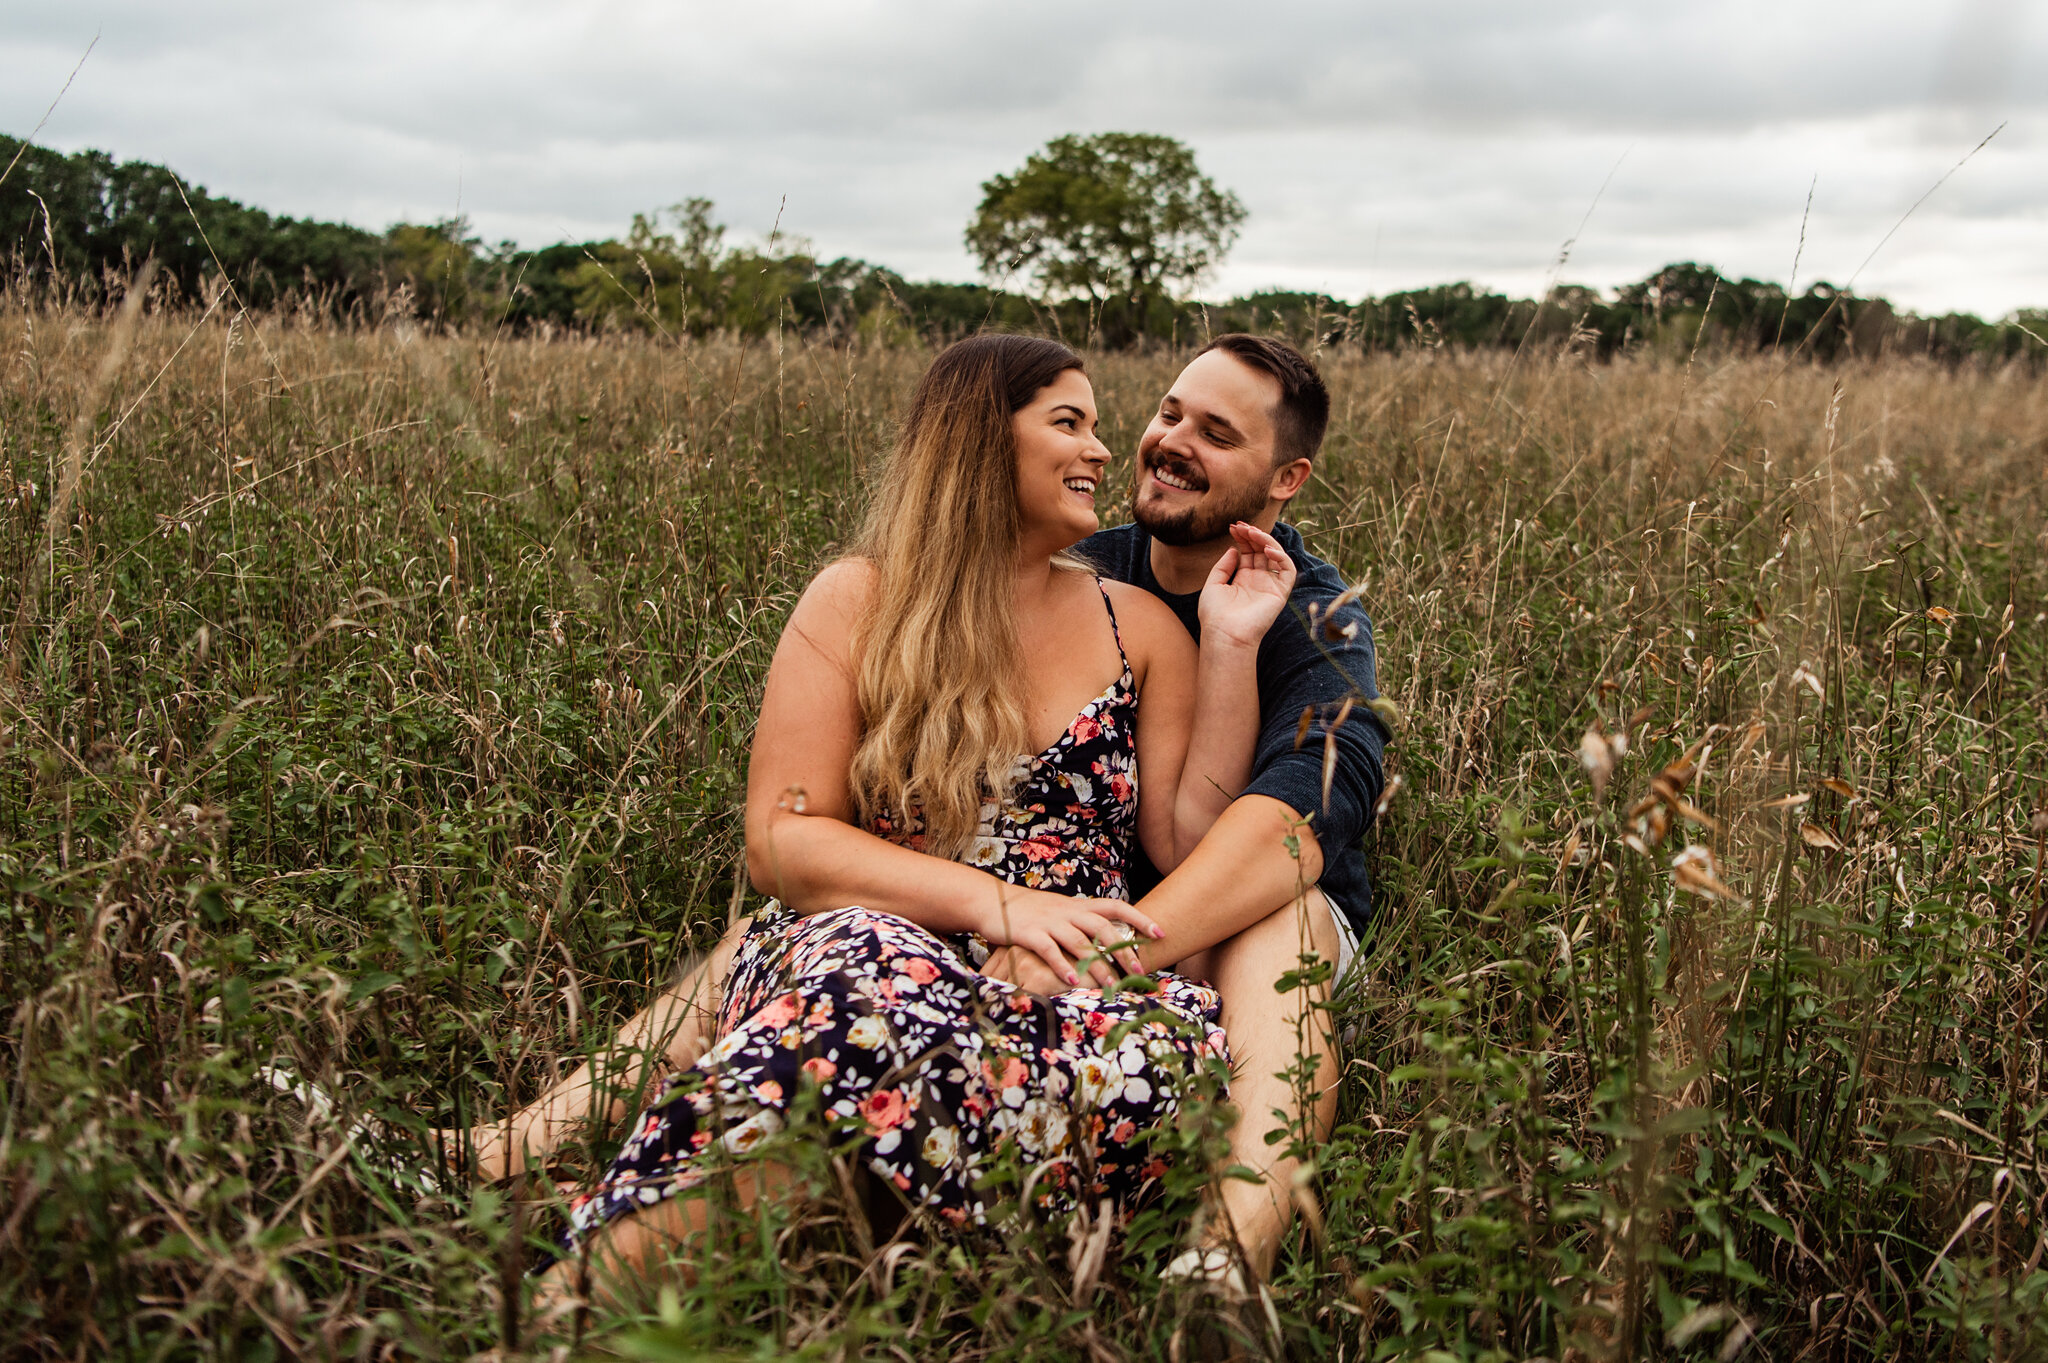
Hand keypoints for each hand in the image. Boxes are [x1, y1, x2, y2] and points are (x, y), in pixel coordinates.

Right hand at [979, 888, 1159, 988]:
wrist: (991, 900)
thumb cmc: (1030, 911)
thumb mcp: (1060, 911)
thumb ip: (1081, 922)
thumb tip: (1108, 938)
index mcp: (1078, 905)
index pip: (1116, 906)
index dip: (1139, 918)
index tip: (1160, 933)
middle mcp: (1067, 911)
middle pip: (1103, 928)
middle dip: (1123, 951)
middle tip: (1139, 972)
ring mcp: (1048, 922)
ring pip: (1080, 943)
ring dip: (1098, 966)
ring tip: (1112, 986)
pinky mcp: (1029, 934)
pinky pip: (1049, 950)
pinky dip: (1062, 966)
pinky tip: (1073, 982)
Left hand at [1197, 522, 1296, 649]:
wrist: (1224, 635)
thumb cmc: (1214, 615)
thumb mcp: (1213, 584)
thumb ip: (1223, 566)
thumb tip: (1234, 549)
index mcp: (1243, 579)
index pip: (1248, 552)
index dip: (1243, 538)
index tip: (1233, 526)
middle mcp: (1258, 581)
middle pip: (1261, 551)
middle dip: (1253, 535)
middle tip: (1242, 525)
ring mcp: (1270, 586)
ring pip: (1275, 556)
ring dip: (1266, 540)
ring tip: (1252, 532)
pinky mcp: (1280, 593)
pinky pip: (1287, 570)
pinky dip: (1281, 556)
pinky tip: (1266, 549)